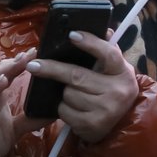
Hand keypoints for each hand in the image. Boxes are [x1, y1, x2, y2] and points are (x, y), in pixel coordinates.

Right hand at [0, 52, 52, 156]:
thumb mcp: (15, 129)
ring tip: (18, 62)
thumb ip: (31, 120)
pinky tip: (1, 83)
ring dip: (3, 70)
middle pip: (0, 73)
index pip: (10, 75)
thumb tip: (54, 113)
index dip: (22, 64)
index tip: (37, 54)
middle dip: (15, 62)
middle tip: (31, 53)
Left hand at [26, 28, 138, 143]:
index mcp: (122, 72)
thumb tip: (104, 30)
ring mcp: (106, 110)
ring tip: (73, 92)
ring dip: (63, 92)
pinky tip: (73, 108)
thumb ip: (107, 50)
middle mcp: (117, 91)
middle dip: (52, 69)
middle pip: (77, 76)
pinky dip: (63, 108)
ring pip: (68, 94)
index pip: (108, 54)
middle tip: (33, 65)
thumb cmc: (112, 88)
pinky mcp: (93, 126)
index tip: (71, 35)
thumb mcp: (115, 69)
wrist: (121, 122)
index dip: (90, 43)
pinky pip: (65, 111)